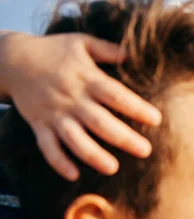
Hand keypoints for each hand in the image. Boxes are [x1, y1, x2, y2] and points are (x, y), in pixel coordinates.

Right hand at [0, 32, 161, 180]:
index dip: (136, 108)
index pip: (115, 95)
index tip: (156, 119)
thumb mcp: (82, 43)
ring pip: (75, 138)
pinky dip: (58, 162)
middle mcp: (72, 99)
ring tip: (112, 168)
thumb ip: (108, 50)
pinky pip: (47, 146)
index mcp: (86, 78)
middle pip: (100, 121)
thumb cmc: (55, 51)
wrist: (12, 59)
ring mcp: (55, 114)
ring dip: (93, 155)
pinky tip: (73, 175)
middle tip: (146, 151)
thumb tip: (132, 54)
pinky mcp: (39, 125)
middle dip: (123, 138)